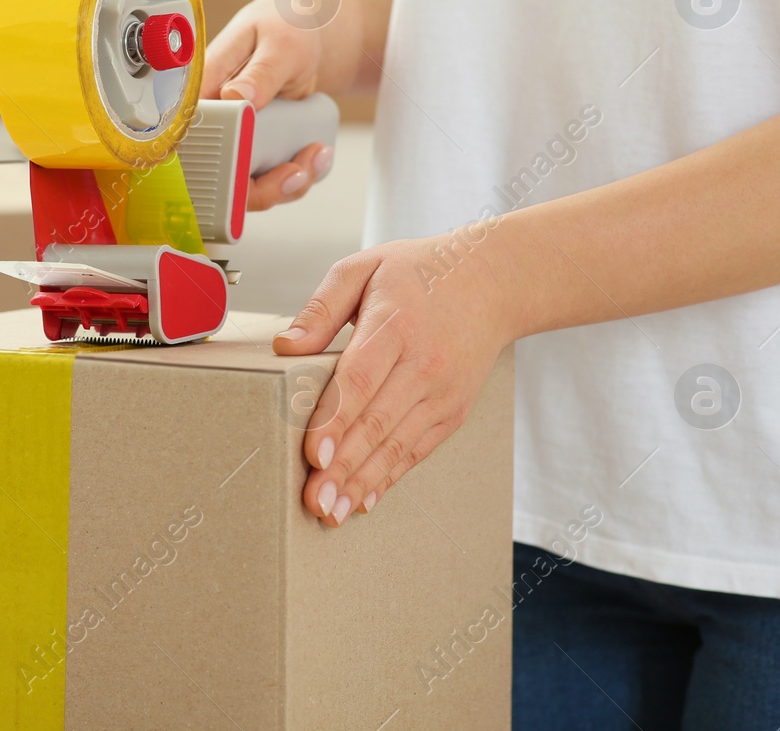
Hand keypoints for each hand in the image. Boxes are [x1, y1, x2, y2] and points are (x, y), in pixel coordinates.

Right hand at [203, 0, 334, 209]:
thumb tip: (235, 98)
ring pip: (246, 185)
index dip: (214, 162)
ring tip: (316, 156)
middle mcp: (215, 118)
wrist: (306, 30)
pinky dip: (296, 177)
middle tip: (297, 172)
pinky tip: (317, 155)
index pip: (192, 136)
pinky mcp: (257, 147)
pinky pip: (269, 178)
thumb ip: (262, 71)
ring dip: (285, 185)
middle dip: (260, 186)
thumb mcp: (281, 43)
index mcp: (204, 88)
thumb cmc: (287, 25)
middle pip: (218, 174)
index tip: (248, 164)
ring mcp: (236, 136)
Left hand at [273, 234, 517, 525]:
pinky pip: (417, 450)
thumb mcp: (365, 267)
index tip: (312, 453)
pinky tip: (363, 499)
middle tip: (313, 501)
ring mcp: (442, 392)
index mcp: (396, 325)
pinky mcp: (452, 410)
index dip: (335, 420)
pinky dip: (389, 478)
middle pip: (377, 423)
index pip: (360, 379)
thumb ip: (322, 306)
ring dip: (362, 482)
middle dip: (342, 467)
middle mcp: (423, 364)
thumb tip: (286, 346)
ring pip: (397, 445)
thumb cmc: (419, 272)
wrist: (494, 281)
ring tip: (332, 512)